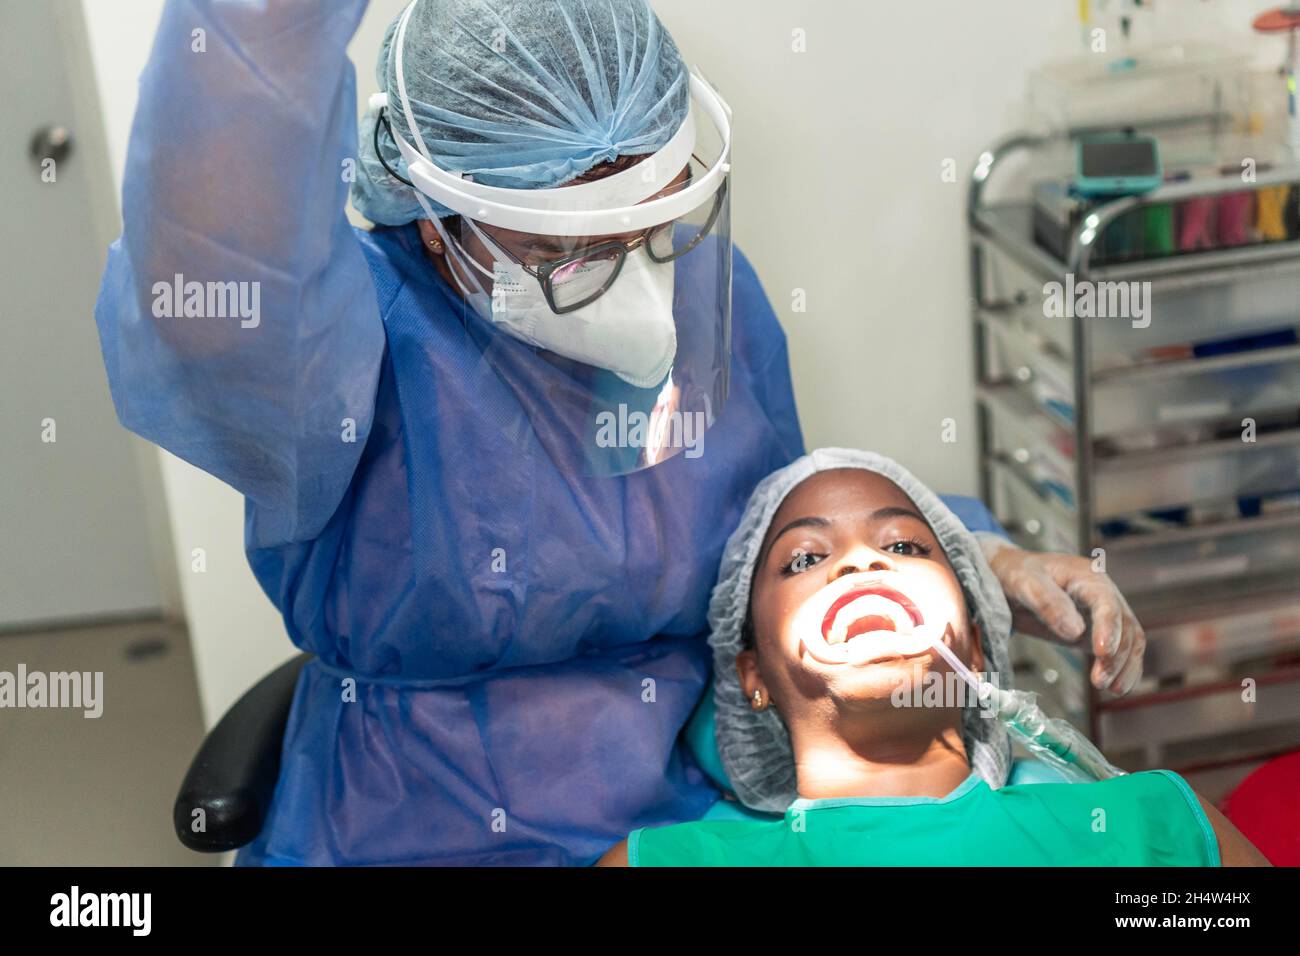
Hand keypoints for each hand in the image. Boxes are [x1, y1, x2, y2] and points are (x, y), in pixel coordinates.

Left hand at [980, 537, 1145, 694]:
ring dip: (1124, 666)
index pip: (1107, 603)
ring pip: (1130, 640)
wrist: (1007, 576)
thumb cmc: (1016, 574)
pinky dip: (1123, 669)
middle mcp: (1103, 593)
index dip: (1108, 628)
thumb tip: (1076, 631)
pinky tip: (1116, 688)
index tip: (1102, 653)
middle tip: (1100, 681)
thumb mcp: (1024, 582)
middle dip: (1117, 655)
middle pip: (1125, 625)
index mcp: (1087, 576)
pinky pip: (1121, 650)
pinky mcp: (1098, 631)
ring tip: (1111, 689)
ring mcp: (1103, 613)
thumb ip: (1048, 603)